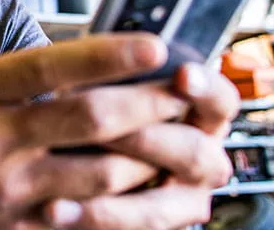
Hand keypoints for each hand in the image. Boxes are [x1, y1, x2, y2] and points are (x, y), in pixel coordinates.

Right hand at [0, 33, 199, 229]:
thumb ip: (4, 71)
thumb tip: (69, 60)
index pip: (50, 67)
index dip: (107, 55)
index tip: (153, 45)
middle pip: (86, 120)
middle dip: (147, 105)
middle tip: (185, 92)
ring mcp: (3, 188)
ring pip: (97, 174)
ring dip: (147, 156)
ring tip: (179, 138)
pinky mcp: (12, 224)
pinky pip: (80, 216)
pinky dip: (120, 202)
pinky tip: (145, 188)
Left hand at [43, 63, 239, 228]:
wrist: (83, 156)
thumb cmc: (106, 108)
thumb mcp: (116, 85)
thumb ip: (119, 80)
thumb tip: (95, 61)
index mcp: (203, 116)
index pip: (221, 101)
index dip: (205, 89)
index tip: (182, 74)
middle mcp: (200, 160)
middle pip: (192, 152)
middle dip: (145, 138)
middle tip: (104, 128)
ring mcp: (179, 200)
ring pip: (158, 205)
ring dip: (111, 184)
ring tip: (67, 165)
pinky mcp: (148, 224)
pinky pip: (125, 229)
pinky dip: (86, 217)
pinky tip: (52, 208)